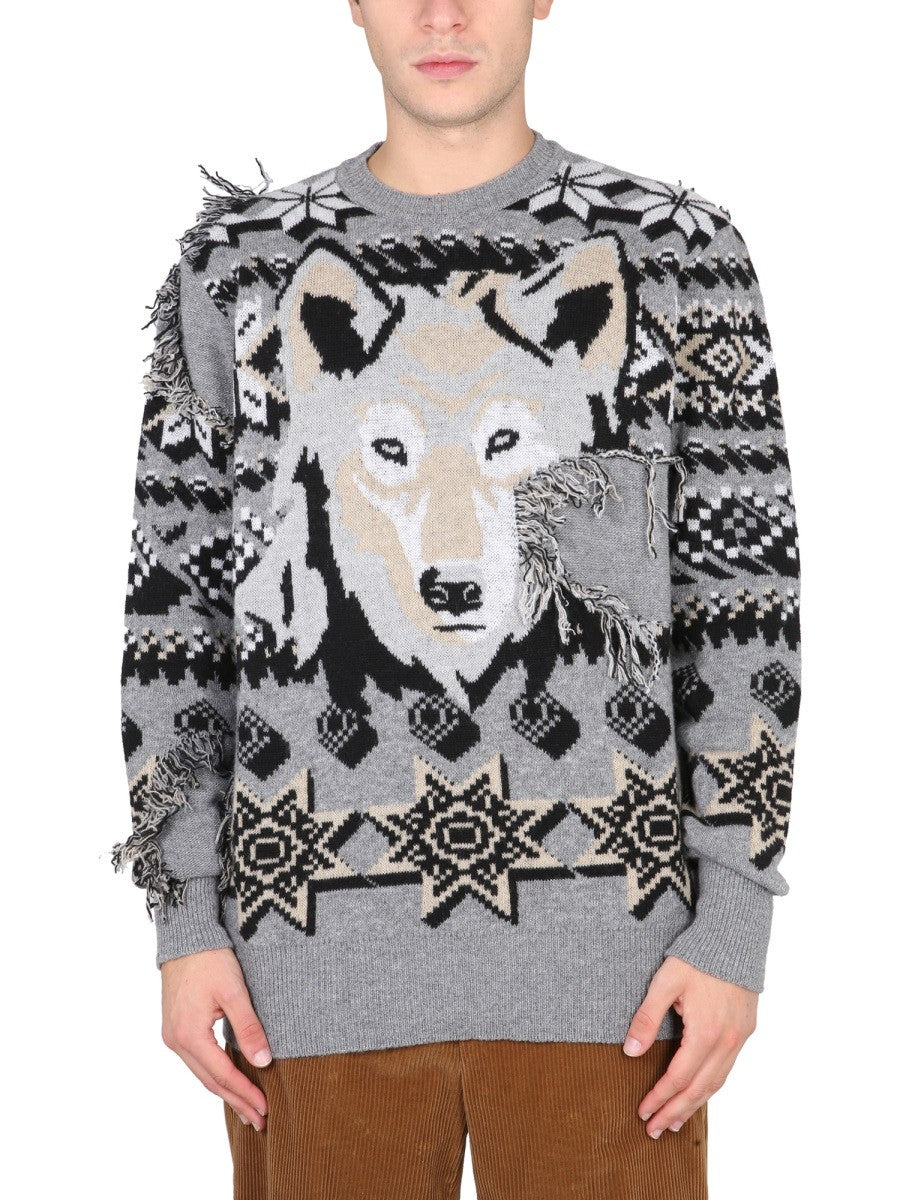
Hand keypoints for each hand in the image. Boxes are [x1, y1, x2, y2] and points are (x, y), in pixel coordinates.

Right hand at [161, 947, 272, 1130]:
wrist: (186, 936)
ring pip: (202, 1073)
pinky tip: (228, 1082)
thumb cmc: (210, 958)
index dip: (245, 1094)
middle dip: (236, 1101)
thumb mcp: (234, 991)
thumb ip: (248, 1027)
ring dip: (226, 1091)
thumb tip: (263, 1061)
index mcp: (189, 1034)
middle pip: (210, 1081)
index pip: (222, 1075)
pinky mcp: (176, 1027)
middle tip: (260, 1121)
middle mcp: (176, 1040)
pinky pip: (197, 1060)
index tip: (266, 1109)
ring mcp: (173, 1035)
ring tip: (248, 1109)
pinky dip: (215, 1074)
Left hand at [623, 955, 757, 1137]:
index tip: (643, 1112)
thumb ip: (647, 1017)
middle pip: (699, 1089)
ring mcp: (739, 1038)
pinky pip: (727, 1069)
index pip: (678, 1077)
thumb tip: (630, 1051)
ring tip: (675, 1121)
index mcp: (706, 1033)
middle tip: (655, 1130)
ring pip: (716, 1083)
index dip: (659, 1097)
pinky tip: (698, 1091)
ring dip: (694, 1104)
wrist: (734, 937)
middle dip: (675, 1111)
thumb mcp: (665, 982)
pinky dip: (710, 1086)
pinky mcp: (745, 1030)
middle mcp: (726, 1042)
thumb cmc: (697, 956)